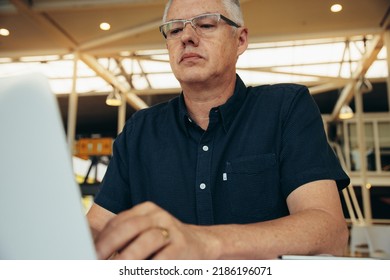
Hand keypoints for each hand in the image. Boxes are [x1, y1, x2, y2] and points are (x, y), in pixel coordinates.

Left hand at [94, 201, 219, 258]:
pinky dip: (148, 267)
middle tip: (95, 259)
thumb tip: (98, 253)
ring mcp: (172, 229)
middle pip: (130, 226)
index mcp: (147, 210)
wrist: (201, 243)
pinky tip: (139, 272)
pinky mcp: (182, 246)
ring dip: (127, 257)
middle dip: (110, 244)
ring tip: (115, 268)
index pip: (119, 220)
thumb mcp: (146, 232)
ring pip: (147, 240)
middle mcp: (159, 216)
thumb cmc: (167, 241)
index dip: (103, 237)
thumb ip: (126, 238)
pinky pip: (163, 258)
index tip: (89, 252)